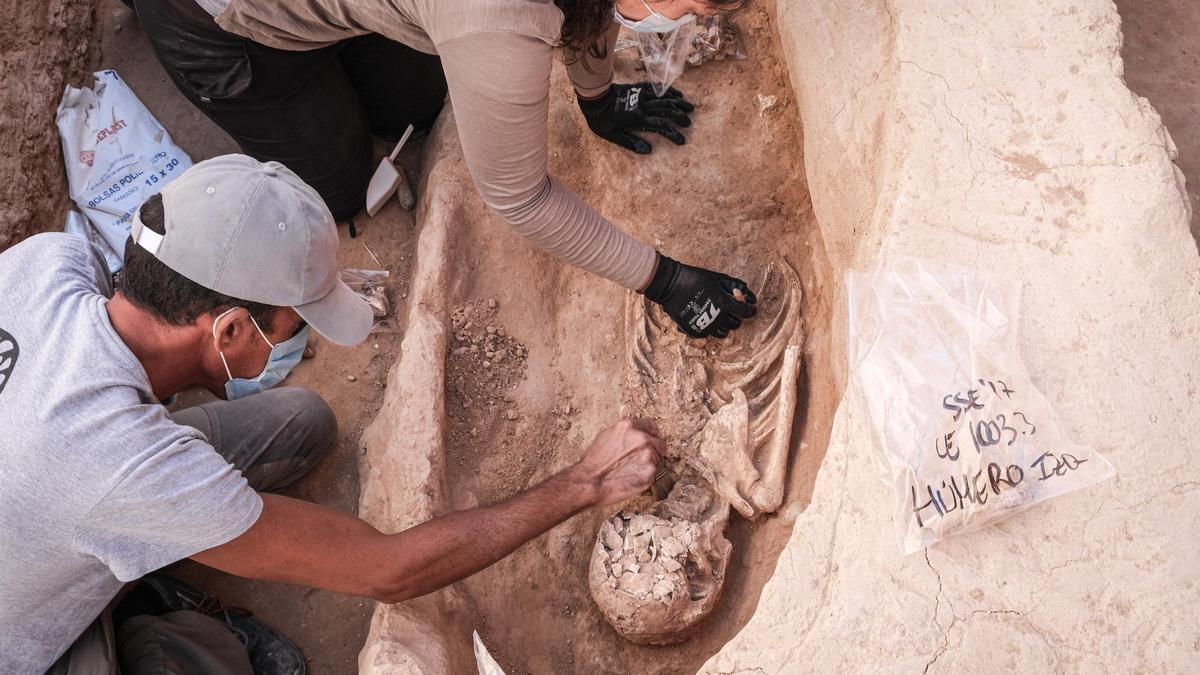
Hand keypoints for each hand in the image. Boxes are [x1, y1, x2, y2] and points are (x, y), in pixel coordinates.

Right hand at [573, 419, 664, 506]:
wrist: (590, 481)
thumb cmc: (593, 462)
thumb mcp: (606, 436)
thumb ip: (624, 433)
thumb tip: (633, 434)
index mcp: (630, 426)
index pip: (652, 427)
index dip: (650, 435)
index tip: (649, 441)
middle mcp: (642, 438)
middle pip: (659, 443)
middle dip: (653, 451)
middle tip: (639, 460)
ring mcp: (648, 455)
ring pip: (658, 459)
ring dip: (649, 464)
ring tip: (631, 471)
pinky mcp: (651, 472)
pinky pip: (654, 473)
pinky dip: (646, 476)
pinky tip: (632, 478)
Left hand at [577, 83, 693, 154]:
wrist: (594, 96)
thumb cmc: (601, 118)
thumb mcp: (612, 135)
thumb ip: (630, 142)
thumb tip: (648, 150)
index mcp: (638, 118)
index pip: (661, 126)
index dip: (673, 134)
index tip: (682, 140)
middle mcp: (644, 105)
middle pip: (667, 110)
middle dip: (680, 116)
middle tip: (689, 122)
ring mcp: (642, 94)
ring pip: (665, 98)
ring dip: (678, 103)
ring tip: (690, 107)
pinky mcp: (639, 87)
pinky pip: (657, 88)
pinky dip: (669, 91)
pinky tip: (677, 94)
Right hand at [642, 254, 756, 338]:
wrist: (670, 285)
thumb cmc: (694, 277)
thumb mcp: (716, 277)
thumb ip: (732, 284)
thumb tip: (746, 289)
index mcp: (725, 305)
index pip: (746, 313)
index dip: (750, 310)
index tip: (749, 308)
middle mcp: (717, 319)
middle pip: (736, 325)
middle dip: (736, 317)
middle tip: (731, 310)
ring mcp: (705, 327)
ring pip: (723, 333)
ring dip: (724, 325)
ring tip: (719, 316)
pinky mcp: (694, 331)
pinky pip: (708, 334)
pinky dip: (709, 328)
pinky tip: (705, 319)